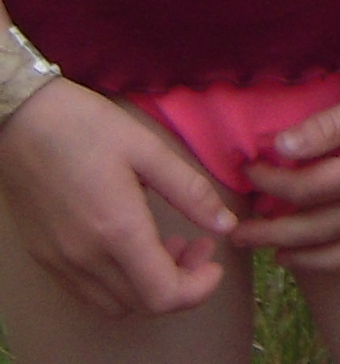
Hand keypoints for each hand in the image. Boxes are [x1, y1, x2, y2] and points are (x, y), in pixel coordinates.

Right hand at [0, 79, 234, 315]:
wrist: (23, 123)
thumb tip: (226, 225)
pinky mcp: (45, 258)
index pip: (163, 294)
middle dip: (181, 282)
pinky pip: (88, 291)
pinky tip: (131, 246)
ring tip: (166, 244)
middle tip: (197, 244)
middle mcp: (85, 258)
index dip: (198, 288)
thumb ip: (190, 191)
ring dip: (148, 285)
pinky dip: (119, 283)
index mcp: (117, 230)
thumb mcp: (149, 150)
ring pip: (115, 303)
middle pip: (142, 304)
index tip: (215, 262)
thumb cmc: (88, 128)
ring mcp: (61, 262)